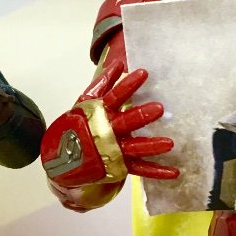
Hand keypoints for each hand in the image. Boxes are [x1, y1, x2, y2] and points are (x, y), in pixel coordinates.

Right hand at [41, 60, 177, 211]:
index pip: (115, 96)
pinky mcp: (118, 167)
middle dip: (142, 115)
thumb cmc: (75, 127)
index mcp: (99, 114)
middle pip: (127, 122)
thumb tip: (119, 64)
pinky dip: (157, 171)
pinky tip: (175, 172)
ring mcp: (113, 151)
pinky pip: (140, 169)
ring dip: (152, 146)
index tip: (143, 73)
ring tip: (170, 144)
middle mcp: (107, 132)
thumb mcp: (84, 102)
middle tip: (159, 108)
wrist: (60, 160)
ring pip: (135, 148)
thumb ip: (103, 84)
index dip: (128, 85)